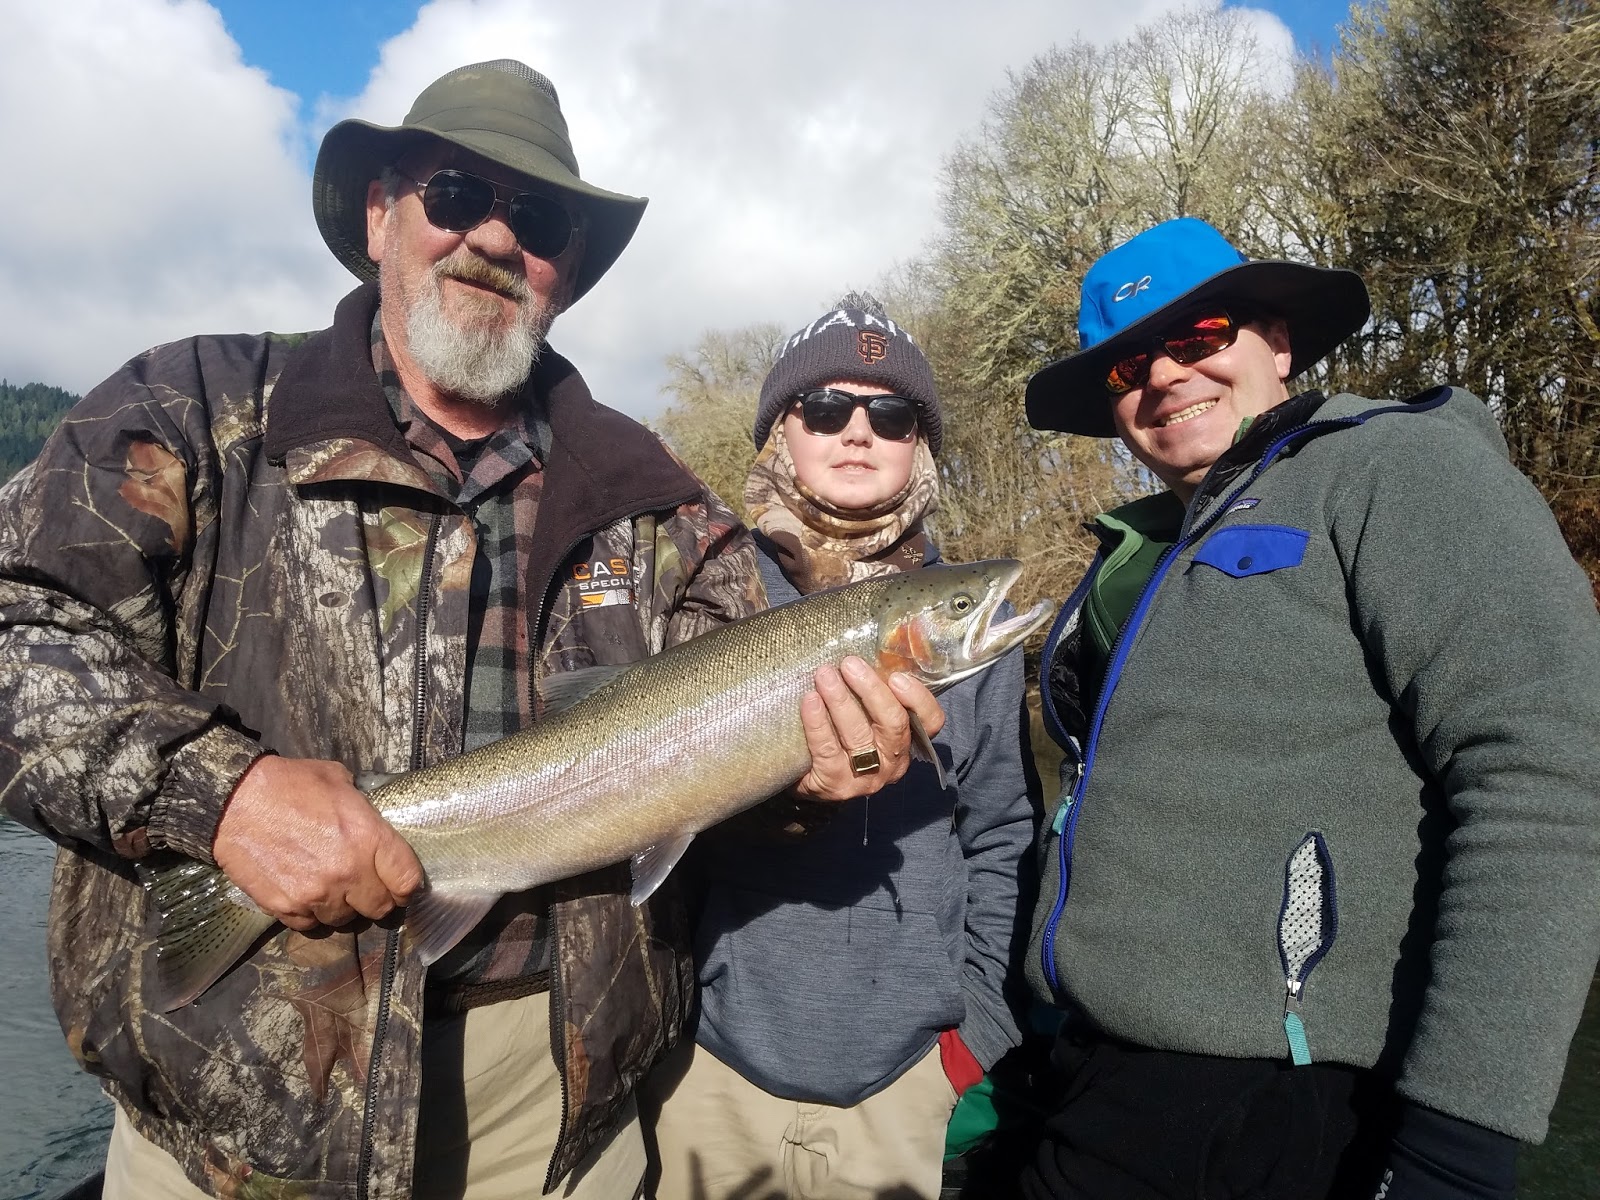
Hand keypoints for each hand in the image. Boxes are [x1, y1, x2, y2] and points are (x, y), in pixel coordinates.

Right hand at [212, 756, 422, 931]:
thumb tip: (373, 823)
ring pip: (345, 919)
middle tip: (367, 888)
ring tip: (332, 887)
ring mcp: (316, 894)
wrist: (234, 800)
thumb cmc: (290, 783)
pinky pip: (311, 924)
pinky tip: (306, 893)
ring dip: (342, 907)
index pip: (407, 880)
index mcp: (369, 838)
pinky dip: (311, 914)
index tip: (401, 885)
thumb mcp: (340, 782)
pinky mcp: (286, 907)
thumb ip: (363, 809)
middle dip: (377, 899)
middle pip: (380, 908)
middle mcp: (348, 872)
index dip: (407, 886)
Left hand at [791, 656, 944, 802]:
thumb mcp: (865, 711)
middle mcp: (893, 761)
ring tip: (824, 675)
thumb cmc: (841, 733)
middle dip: (871, 690)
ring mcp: (866, 777)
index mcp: (907, 739)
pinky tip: (809, 701)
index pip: (931, 721)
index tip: (897, 675)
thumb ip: (872, 687)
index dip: (918, 698)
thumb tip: (866, 641)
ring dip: (840, 700)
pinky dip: (817, 723)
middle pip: (894, 723)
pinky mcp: (836, 785)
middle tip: (849, 664)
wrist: (808, 777)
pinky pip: (828, 749)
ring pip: (859, 734)